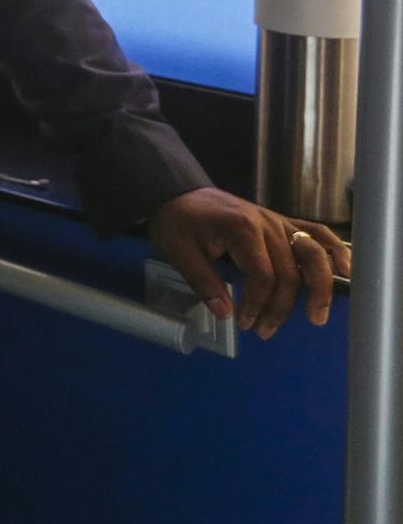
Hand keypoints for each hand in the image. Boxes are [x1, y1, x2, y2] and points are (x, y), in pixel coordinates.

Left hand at [148, 186, 351, 337]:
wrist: (177, 191)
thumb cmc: (177, 221)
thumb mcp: (178, 251)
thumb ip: (203, 282)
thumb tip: (226, 314)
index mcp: (241, 229)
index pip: (263, 275)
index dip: (258, 304)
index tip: (245, 323)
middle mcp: (267, 223)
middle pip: (290, 272)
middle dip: (282, 307)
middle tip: (266, 331)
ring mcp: (278, 221)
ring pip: (312, 255)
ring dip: (319, 287)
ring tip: (317, 316)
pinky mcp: (283, 221)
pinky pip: (317, 233)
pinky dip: (336, 251)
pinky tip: (346, 272)